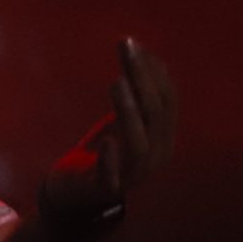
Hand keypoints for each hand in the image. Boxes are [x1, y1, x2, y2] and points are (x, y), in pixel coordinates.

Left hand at [42, 38, 176, 219]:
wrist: (75, 197)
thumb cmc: (101, 154)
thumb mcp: (122, 122)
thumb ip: (137, 97)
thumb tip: (149, 58)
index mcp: (162, 137)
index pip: (166, 100)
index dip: (152, 71)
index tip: (133, 44)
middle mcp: (155, 156)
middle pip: (155, 114)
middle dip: (142, 79)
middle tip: (125, 49)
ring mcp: (133, 175)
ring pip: (140, 143)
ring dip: (129, 112)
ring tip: (116, 83)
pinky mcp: (106, 190)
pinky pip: (113, 177)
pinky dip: (111, 158)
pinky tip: (106, 140)